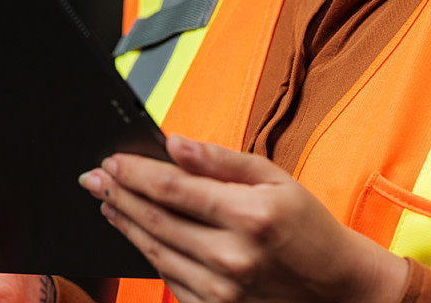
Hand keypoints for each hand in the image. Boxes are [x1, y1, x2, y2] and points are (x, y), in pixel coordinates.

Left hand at [81, 135, 406, 302]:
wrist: (338, 289)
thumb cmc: (309, 229)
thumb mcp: (275, 180)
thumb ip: (220, 160)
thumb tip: (173, 143)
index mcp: (249, 216)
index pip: (172, 188)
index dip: (133, 174)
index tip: (110, 162)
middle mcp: (233, 256)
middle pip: (155, 220)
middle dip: (118, 196)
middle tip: (93, 180)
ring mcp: (223, 290)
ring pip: (155, 252)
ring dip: (126, 225)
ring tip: (108, 204)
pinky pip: (169, 280)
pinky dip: (149, 255)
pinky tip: (138, 235)